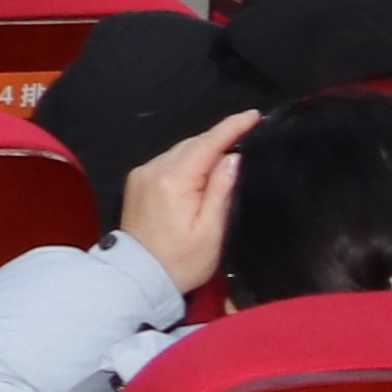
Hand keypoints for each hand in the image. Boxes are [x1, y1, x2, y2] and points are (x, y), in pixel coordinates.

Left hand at [118, 107, 252, 297]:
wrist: (139, 276)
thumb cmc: (181, 260)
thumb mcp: (210, 230)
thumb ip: (221, 190)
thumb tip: (233, 157)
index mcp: (173, 180)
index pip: (206, 144)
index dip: (231, 127)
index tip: (254, 115)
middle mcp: (153, 169)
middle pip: (192, 144)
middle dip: (219, 137)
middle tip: (249, 133)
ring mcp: (141, 174)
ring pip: (179, 151)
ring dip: (203, 149)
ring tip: (231, 149)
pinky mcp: (137, 181)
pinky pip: (168, 161)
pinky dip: (188, 160)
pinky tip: (203, 167)